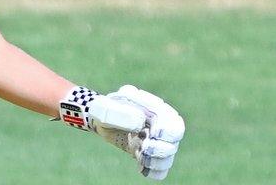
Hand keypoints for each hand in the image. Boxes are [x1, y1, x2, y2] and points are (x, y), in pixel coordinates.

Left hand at [59, 85, 183, 179]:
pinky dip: (154, 169)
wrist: (99, 118)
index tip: (149, 135)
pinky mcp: (150, 149)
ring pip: (170, 153)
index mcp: (152, 105)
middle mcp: (160, 120)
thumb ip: (121, 114)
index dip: (165, 132)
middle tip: (144, 149)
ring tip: (140, 156)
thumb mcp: (105, 109)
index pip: (173, 120)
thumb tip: (141, 123)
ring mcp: (157, 136)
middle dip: (162, 148)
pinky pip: (162, 165)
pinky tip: (141, 166)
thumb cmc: (102, 110)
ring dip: (157, 160)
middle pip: (176, 138)